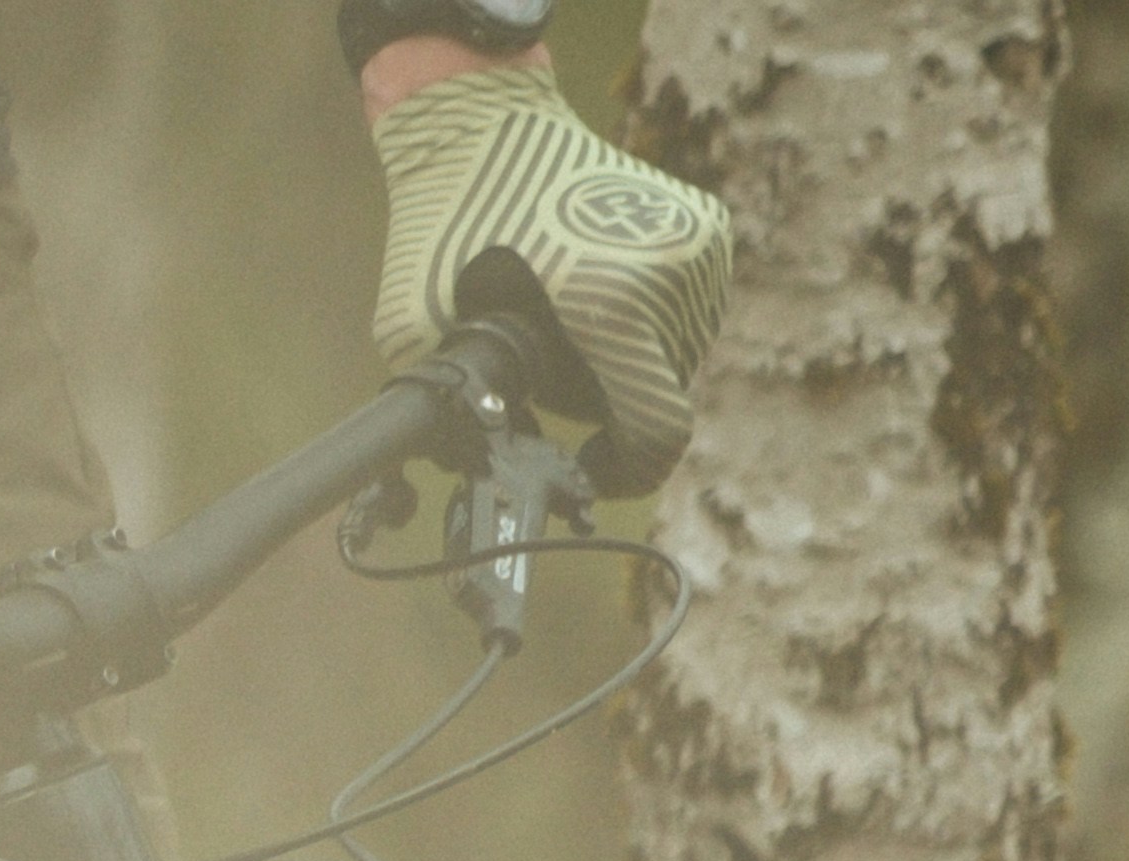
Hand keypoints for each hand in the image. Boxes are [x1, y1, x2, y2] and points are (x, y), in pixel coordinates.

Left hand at [361, 51, 733, 496]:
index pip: (658, 433)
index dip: (625, 471)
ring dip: (627, 359)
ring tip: (571, 310)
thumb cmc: (445, 222)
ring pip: (677, 358)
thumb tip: (483, 475)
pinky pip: (686, 314)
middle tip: (549, 355)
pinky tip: (598, 284)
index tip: (588, 467)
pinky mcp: (709, 233)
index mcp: (613, 305)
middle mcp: (671, 277)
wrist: (483, 118)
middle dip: (606, 399)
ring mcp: (698, 252)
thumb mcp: (419, 326)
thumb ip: (454, 408)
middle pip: (658, 395)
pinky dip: (646, 320)